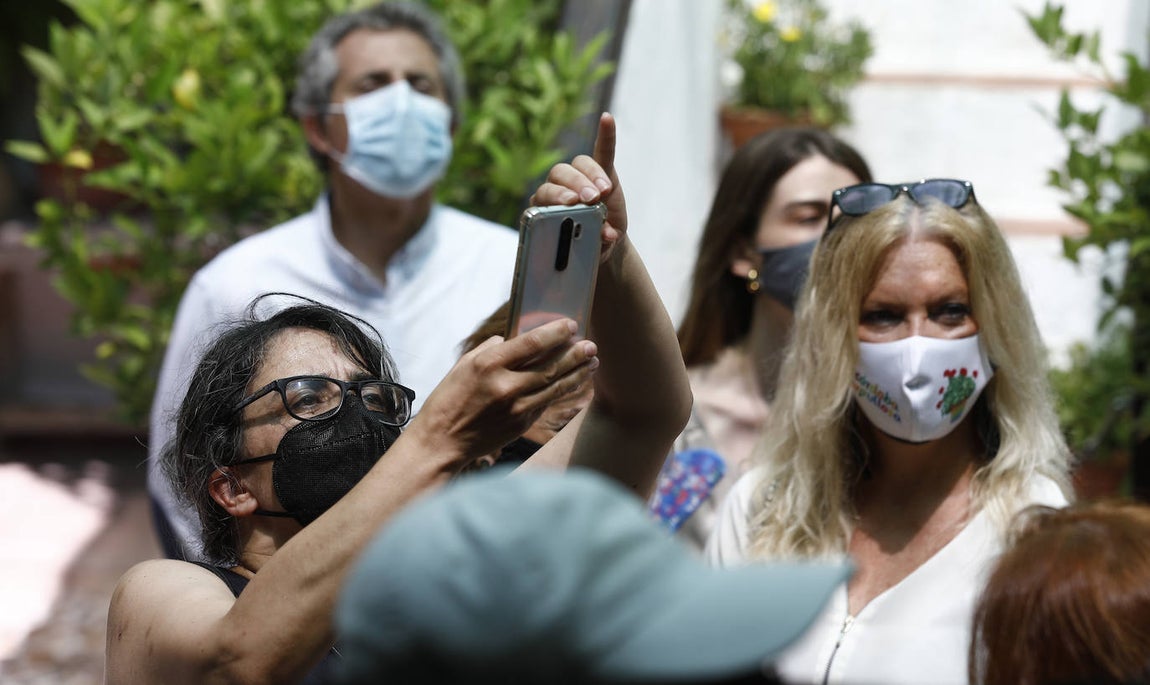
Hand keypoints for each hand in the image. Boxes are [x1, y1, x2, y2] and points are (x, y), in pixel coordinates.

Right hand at [406, 318, 597, 464]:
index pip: (532, 343)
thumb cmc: (449, 400)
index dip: (555, 333)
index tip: (571, 325)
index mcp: (489, 364)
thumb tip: (515, 338)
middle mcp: (505, 385)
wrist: (441, 442)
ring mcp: (515, 408)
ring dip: (577, 373)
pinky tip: (574, 382)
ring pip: (555, 387)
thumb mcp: (463, 365)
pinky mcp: (521, 424)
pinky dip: (563, 391)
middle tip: (591, 345)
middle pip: (550, 366)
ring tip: (592, 362)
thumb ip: (491, 349)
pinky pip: (547, 403)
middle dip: (575, 354)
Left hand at [529, 112, 627, 260]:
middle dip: (575, 186)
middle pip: (560, 175)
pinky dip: (606, 136)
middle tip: (590, 199)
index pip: (546, 194)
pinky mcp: (601, 172)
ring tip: (604, 191)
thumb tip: (607, 235)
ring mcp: (579, 179)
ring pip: (579, 165)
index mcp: (545, 208)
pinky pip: (602, 151)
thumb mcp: (591, 248)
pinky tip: (607, 119)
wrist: (601, 243)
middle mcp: (558, 188)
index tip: (572, 204)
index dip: (558, 197)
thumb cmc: (588, 246)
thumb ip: (595, 241)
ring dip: (591, 175)